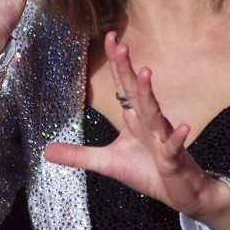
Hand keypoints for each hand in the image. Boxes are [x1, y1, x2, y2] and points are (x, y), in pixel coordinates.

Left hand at [43, 32, 229, 229]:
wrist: (180, 191)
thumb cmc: (147, 171)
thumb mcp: (107, 163)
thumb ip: (79, 155)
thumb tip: (46, 151)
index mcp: (134, 119)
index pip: (122, 86)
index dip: (115, 64)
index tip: (109, 38)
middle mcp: (148, 123)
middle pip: (136, 92)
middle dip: (127, 70)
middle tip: (120, 45)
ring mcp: (162, 139)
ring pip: (154, 114)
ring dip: (148, 94)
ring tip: (144, 74)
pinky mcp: (173, 158)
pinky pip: (174, 146)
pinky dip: (178, 138)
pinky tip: (183, 128)